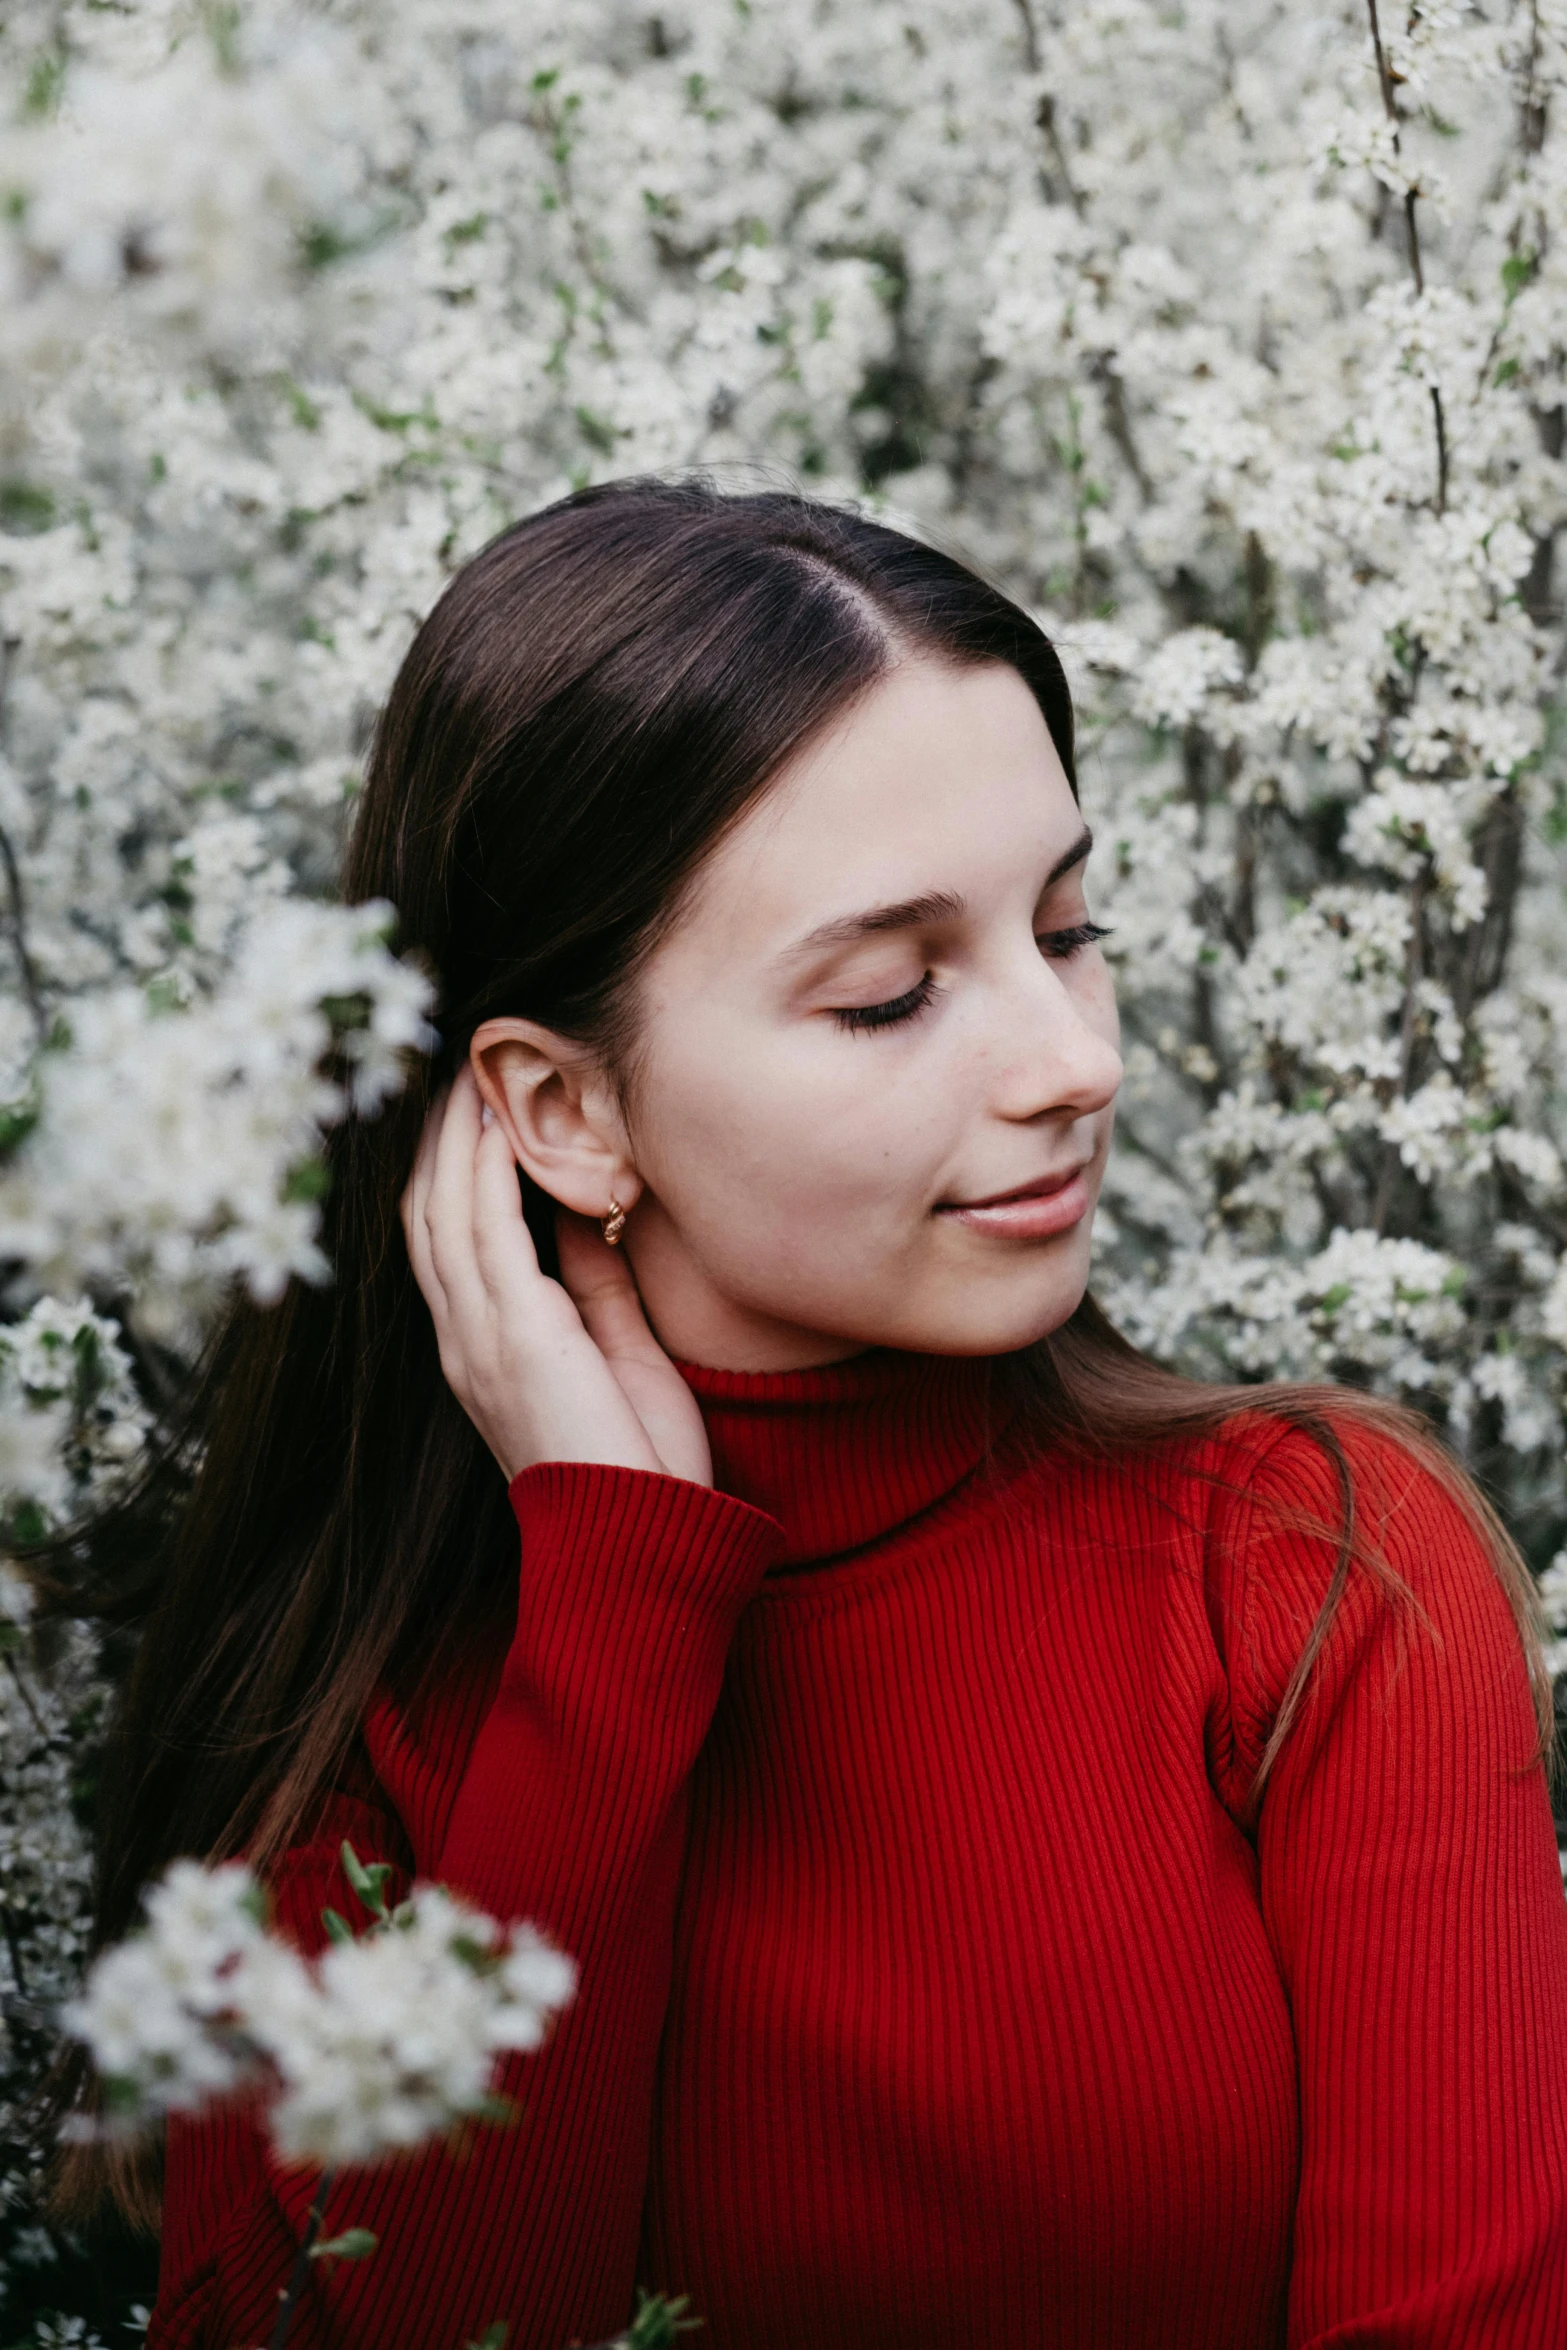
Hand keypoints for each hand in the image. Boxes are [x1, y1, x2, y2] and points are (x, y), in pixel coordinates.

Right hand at [400, 1066, 711, 1486]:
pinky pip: (485, 1231)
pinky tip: (492, 1122)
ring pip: (444, 1212)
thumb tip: (585, 1222)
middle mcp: (465, 1339)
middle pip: (425, 1216)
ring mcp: (482, 1336)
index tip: (464, 1109)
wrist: (635, 1540)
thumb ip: (594, 1290)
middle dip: (435, 1140)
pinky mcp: (515, 1333)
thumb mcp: (616, 1356)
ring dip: (454, 1137)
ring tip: (467, 1074)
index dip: (446, 1171)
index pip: (443, 1242)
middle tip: (451, 1070)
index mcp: (482, 1349)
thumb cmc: (637, 1463)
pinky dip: (483, 1170)